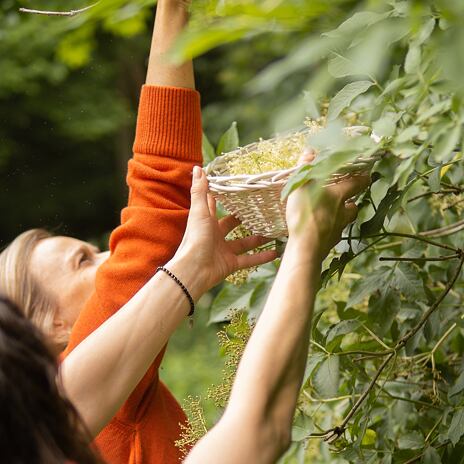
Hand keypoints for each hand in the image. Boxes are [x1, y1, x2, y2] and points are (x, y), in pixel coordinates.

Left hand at [171, 166, 277, 298]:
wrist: (193, 270)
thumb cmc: (195, 238)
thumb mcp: (199, 211)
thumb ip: (199, 190)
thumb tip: (198, 167)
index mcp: (207, 221)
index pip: (215, 204)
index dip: (223, 195)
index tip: (237, 187)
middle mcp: (215, 235)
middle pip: (233, 223)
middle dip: (245, 218)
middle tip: (262, 209)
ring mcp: (223, 250)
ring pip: (244, 242)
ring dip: (259, 238)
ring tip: (275, 230)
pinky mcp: (231, 264)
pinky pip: (249, 260)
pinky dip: (262, 257)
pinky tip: (276, 252)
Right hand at [286, 150, 369, 261]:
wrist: (306, 247)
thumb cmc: (305, 213)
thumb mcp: (302, 185)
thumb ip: (305, 167)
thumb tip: (310, 150)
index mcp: (339, 196)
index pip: (358, 183)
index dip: (363, 177)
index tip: (366, 174)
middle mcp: (342, 213)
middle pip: (354, 206)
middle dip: (352, 202)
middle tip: (346, 199)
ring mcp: (337, 230)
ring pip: (345, 221)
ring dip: (341, 217)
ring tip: (331, 215)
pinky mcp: (330, 243)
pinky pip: (333, 235)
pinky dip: (329, 232)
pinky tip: (320, 231)